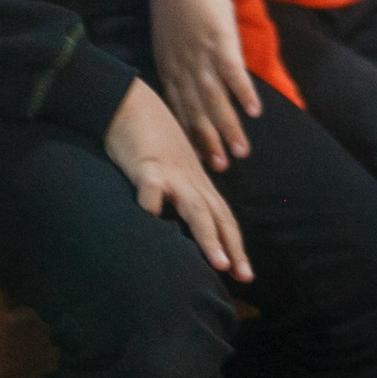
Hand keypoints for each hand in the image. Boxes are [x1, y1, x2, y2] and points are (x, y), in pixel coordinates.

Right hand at [103, 80, 254, 280]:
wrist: (132, 101)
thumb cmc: (151, 137)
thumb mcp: (173, 167)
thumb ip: (182, 190)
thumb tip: (188, 219)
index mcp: (196, 182)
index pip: (223, 217)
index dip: (235, 245)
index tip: (245, 274)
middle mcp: (190, 180)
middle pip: (217, 216)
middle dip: (231, 247)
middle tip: (244, 276)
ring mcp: (170, 173)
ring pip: (194, 207)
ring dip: (209, 235)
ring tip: (218, 262)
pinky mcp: (145, 165)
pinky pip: (150, 187)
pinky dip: (152, 204)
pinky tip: (152, 220)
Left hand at [149, 0, 260, 171]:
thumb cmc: (178, 11)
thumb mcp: (168, 46)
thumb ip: (178, 72)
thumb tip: (189, 97)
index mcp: (170, 71)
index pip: (180, 111)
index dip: (190, 137)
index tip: (199, 162)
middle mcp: (183, 68)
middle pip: (197, 112)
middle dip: (209, 141)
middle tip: (221, 167)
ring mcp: (201, 55)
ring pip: (214, 98)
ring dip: (228, 126)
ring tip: (242, 150)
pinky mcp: (219, 39)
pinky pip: (232, 70)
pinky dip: (242, 91)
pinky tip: (255, 110)